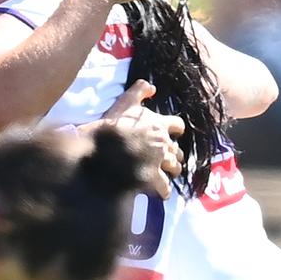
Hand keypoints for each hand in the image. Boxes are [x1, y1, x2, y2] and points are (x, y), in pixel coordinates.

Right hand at [97, 80, 184, 196]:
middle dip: (174, 155)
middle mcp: (163, 143)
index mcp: (159, 124)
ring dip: (171, 171)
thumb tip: (152, 86)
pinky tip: (161, 193)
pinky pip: (164, 186)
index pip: (178, 125)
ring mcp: (159, 161)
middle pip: (178, 150)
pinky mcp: (151, 177)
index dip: (176, 129)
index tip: (173, 133)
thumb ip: (139, 92)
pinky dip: (164, 190)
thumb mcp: (124, 102)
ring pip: (175, 168)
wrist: (102, 148)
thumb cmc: (112, 124)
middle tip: (167, 158)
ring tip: (166, 174)